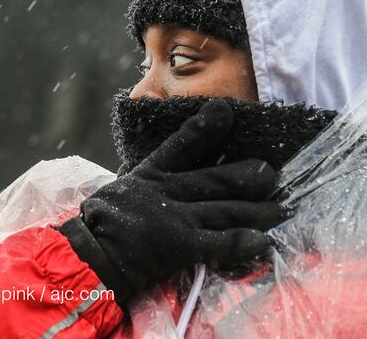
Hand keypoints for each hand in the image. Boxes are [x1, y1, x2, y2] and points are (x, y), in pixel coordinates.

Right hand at [57, 100, 287, 303]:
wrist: (87, 256)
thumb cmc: (100, 226)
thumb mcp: (120, 192)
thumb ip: (143, 183)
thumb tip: (158, 178)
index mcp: (150, 174)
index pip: (180, 144)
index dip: (205, 127)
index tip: (226, 111)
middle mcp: (167, 190)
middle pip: (217, 178)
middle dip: (248, 175)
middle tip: (271, 174)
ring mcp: (175, 217)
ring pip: (227, 209)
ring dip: (258, 210)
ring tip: (279, 209)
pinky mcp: (180, 245)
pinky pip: (220, 242)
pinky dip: (244, 242)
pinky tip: (263, 241)